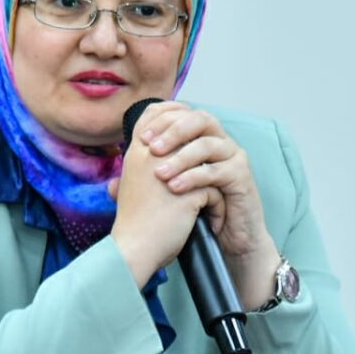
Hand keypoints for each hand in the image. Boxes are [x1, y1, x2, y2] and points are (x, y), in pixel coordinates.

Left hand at [110, 102, 279, 308]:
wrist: (225, 239)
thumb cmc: (195, 213)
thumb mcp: (166, 193)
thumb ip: (145, 184)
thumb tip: (111, 185)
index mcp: (201, 139)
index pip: (183, 114)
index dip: (162, 120)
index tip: (141, 137)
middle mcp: (219, 142)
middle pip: (199, 119)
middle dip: (173, 131)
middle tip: (150, 147)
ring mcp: (233, 157)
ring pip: (208, 144)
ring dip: (181, 156)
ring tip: (159, 174)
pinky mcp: (242, 177)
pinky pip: (218, 170)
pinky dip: (194, 177)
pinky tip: (175, 188)